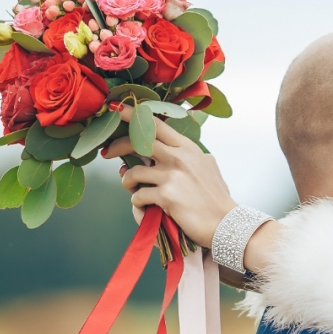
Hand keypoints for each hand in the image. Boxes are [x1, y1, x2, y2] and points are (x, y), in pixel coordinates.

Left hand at [104, 110, 236, 247]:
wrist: (225, 223)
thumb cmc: (216, 198)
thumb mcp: (207, 166)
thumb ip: (189, 155)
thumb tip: (171, 149)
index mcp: (187, 147)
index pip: (156, 123)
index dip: (133, 115)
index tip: (116, 109)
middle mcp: (178, 157)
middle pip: (137, 142)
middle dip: (117, 145)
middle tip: (107, 153)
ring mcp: (172, 176)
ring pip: (133, 172)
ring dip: (126, 181)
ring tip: (130, 187)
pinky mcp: (166, 196)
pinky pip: (138, 196)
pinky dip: (137, 202)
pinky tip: (144, 207)